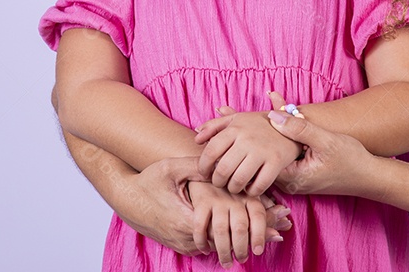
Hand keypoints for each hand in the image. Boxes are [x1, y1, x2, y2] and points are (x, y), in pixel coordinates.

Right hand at [121, 157, 291, 256]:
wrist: (126, 199)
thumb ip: (196, 166)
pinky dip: (228, 240)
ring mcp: (185, 244)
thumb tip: (220, 161)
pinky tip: (243, 235)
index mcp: (188, 218)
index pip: (229, 226)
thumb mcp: (171, 169)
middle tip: (282, 230)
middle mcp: (188, 237)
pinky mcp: (183, 245)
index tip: (276, 217)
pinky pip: (210, 246)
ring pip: (222, 246)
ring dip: (244, 239)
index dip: (254, 222)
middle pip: (230, 240)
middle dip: (256, 234)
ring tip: (270, 234)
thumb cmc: (148, 181)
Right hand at [187, 180, 281, 267]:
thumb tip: (287, 224)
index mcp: (250, 197)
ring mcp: (217, 200)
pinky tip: (206, 249)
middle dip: (241, 248)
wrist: (209, 175)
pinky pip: (201, 226)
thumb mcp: (251, 202)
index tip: (258, 251)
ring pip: (220, 230)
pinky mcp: (202, 202)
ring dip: (223, 250)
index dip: (260, 235)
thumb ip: (268, 215)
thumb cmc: (234, 194)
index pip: (259, 216)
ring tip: (226, 262)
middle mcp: (235, 198)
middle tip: (242, 259)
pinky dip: (203, 241)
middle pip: (240, 227)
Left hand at [194, 103, 303, 195]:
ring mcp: (262, 151)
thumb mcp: (236, 119)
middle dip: (217, 181)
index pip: (211, 151)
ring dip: (233, 189)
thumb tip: (196, 136)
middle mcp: (247, 139)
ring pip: (239, 180)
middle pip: (223, 169)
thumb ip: (214, 126)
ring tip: (233, 187)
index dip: (203, 166)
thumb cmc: (258, 125)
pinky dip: (251, 192)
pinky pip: (258, 185)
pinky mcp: (276, 163)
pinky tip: (250, 189)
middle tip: (219, 183)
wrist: (290, 126)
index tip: (204, 173)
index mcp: (235, 128)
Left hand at [265, 99, 372, 196]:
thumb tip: (273, 116)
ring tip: (277, 111)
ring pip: (276, 155)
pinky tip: (288, 122)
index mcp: (290, 179)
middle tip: (268, 108)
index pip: (263, 157)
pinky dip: (285, 140)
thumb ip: (299, 129)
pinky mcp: (300, 175)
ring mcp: (294, 181)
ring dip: (276, 135)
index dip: (261, 135)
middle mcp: (288, 184)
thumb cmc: (351, 160)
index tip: (262, 115)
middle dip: (267, 133)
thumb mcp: (326, 141)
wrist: (370, 175)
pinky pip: (286, 156)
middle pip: (267, 156)